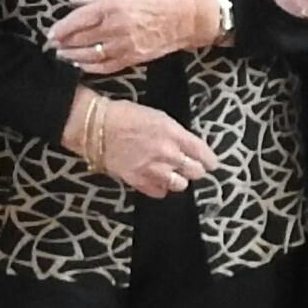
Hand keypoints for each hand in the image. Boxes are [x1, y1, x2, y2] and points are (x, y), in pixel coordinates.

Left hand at [47, 0, 224, 75]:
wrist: (187, 16)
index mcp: (111, 6)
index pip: (78, 20)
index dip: (61, 28)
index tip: (50, 33)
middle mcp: (115, 27)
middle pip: (81, 39)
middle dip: (63, 44)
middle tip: (51, 46)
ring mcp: (124, 45)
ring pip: (91, 55)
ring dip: (73, 57)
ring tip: (62, 56)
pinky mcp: (133, 59)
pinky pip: (106, 66)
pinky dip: (90, 67)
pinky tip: (80, 65)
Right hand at [73, 93, 216, 197]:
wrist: (97, 127)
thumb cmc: (125, 115)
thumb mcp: (158, 117)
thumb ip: (176, 134)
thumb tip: (188, 147)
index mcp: (174, 133)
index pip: (203, 153)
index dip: (210, 160)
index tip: (211, 163)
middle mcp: (167, 154)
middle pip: (196, 172)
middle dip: (195, 169)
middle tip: (190, 167)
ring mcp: (153, 170)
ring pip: (180, 185)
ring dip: (179, 180)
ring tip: (171, 173)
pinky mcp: (138, 181)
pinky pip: (160, 192)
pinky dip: (160, 187)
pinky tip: (156, 179)